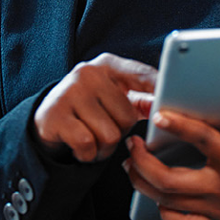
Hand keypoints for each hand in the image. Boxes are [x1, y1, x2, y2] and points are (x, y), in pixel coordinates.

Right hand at [33, 53, 156, 162]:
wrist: (47, 119)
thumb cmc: (89, 109)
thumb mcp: (113, 97)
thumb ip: (140, 97)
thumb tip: (162, 108)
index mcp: (108, 65)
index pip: (142, 75)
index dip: (159, 90)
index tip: (172, 102)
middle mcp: (88, 73)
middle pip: (127, 116)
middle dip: (120, 131)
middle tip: (104, 128)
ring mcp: (70, 92)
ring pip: (110, 135)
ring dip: (104, 148)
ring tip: (92, 138)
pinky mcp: (55, 115)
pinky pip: (88, 145)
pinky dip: (88, 154)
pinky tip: (80, 146)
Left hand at [123, 94, 219, 219]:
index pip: (205, 142)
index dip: (181, 127)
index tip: (160, 115)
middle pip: (170, 181)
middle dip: (143, 162)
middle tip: (133, 143)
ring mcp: (216, 210)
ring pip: (168, 202)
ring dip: (143, 183)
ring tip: (132, 164)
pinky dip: (164, 212)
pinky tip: (155, 196)